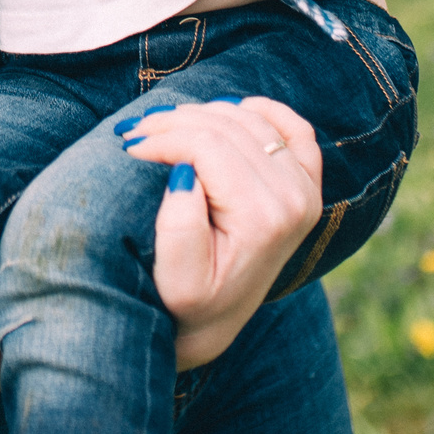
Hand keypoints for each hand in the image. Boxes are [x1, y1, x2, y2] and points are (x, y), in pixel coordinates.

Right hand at [122, 96, 324, 368]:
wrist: (213, 324)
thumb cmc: (186, 305)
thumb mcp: (176, 281)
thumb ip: (180, 229)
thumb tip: (185, 172)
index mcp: (264, 219)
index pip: (207, 145)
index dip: (162, 137)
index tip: (127, 147)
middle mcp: (294, 199)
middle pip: (227, 126)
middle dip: (173, 122)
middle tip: (135, 134)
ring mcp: (304, 190)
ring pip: (250, 120)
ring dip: (203, 113)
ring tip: (163, 129)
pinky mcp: (306, 186)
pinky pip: (296, 130)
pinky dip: (266, 111)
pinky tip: (233, 109)